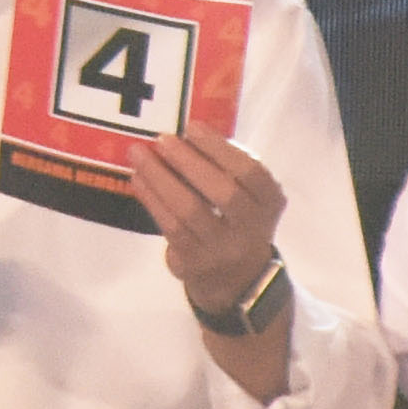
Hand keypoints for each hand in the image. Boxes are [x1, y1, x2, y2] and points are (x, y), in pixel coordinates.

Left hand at [124, 133, 287, 321]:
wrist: (236, 282)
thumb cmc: (235, 222)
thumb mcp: (247, 198)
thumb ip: (227, 170)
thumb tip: (184, 136)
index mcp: (269, 204)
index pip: (251, 173)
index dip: (221, 149)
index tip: (192, 126)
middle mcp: (252, 229)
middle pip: (224, 193)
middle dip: (189, 162)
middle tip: (162, 139)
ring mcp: (223, 250)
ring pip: (189, 211)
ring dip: (160, 178)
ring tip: (139, 154)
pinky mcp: (195, 263)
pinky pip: (170, 227)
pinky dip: (151, 199)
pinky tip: (138, 179)